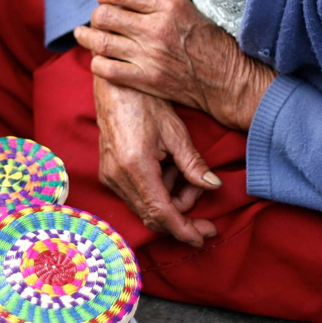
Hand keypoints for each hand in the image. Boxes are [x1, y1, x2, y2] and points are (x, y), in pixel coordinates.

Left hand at [75, 0, 276, 129]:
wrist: (227, 79)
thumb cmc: (211, 41)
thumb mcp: (191, 8)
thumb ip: (160, 1)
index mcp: (167, 5)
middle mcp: (155, 28)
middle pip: (105, 16)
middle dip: (97, 16)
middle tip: (99, 20)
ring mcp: (149, 55)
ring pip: (101, 42)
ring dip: (88, 38)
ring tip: (84, 36)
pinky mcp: (147, 79)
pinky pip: (108, 70)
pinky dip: (98, 63)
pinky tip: (99, 60)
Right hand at [94, 75, 219, 246]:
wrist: (114, 86)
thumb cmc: (145, 102)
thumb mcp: (176, 132)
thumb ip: (194, 164)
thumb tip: (214, 187)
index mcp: (135, 166)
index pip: (162, 213)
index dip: (184, 229)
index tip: (204, 236)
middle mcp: (117, 176)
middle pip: (154, 216)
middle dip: (182, 213)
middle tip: (201, 190)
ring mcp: (109, 176)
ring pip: (146, 208)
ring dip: (170, 198)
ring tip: (181, 168)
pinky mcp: (108, 174)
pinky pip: (137, 196)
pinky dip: (157, 191)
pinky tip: (166, 169)